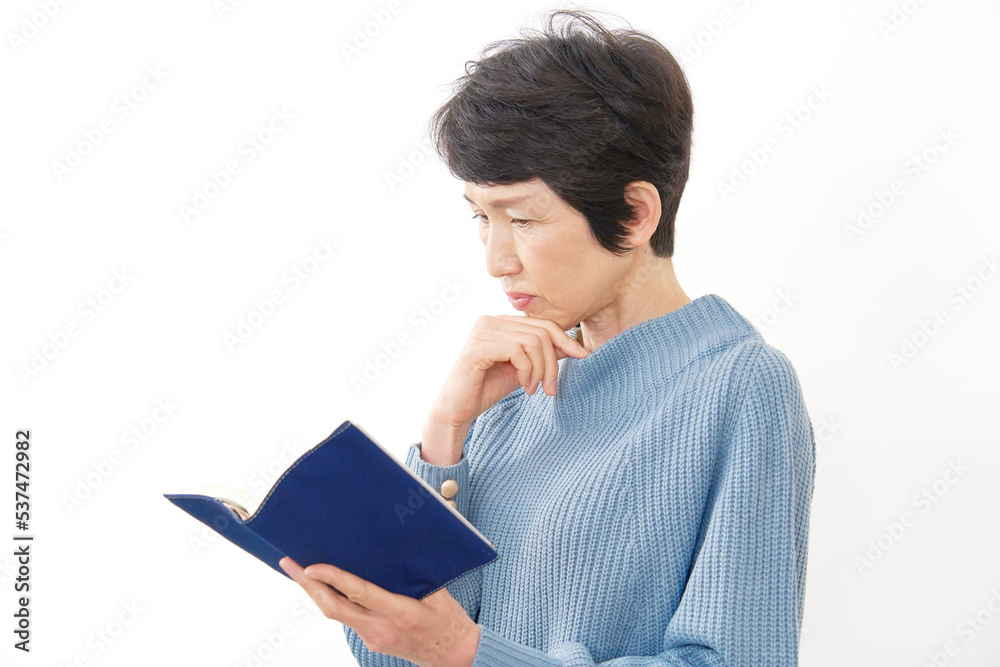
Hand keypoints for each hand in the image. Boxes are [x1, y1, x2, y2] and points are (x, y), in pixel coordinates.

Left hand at [279, 556, 479, 666]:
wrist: (455, 657)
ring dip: (315, 593)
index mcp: (399, 613)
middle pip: (333, 608)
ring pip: (336, 614)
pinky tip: (325, 588)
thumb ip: (413, 573)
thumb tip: (394, 547)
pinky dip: (332, 601)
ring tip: (299, 571)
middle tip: (289, 564)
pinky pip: (347, 619)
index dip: (333, 579)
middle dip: (307, 585)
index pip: (359, 593)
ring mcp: (373, 637)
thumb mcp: (438, 591)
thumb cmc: (449, 620)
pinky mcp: (371, 641)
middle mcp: (381, 628)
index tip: (312, 567)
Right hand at [430, 314, 588, 432]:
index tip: (583, 356)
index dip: (565, 339)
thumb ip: (542, 356)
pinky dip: (527, 371)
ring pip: (533, 342)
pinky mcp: (478, 346)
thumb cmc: (486, 389)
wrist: (458, 409)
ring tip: (534, 389)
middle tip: (551, 388)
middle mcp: (490, 320)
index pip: (542, 324)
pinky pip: (517, 351)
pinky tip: (523, 387)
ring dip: (540, 370)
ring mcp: (483, 330)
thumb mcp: (523, 370)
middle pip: (541, 332)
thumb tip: (572, 347)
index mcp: (500, 322)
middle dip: (552, 362)